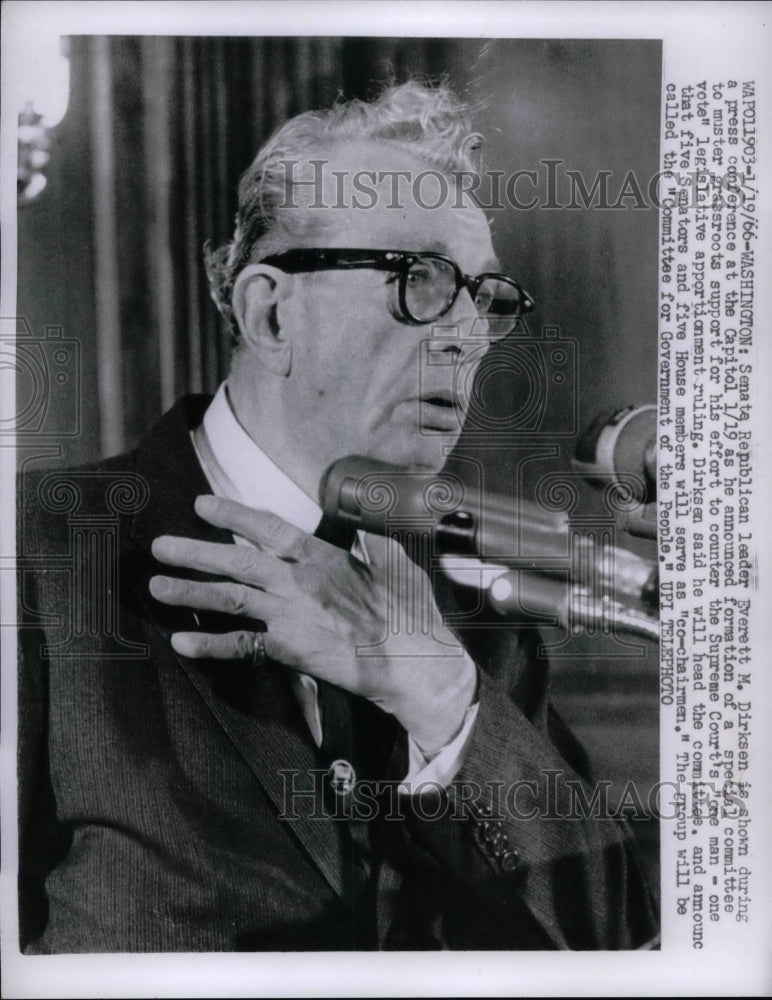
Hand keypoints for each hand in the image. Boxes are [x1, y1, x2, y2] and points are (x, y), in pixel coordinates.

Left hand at [149, 495, 476, 753]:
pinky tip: (181, 643)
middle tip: (159, 546)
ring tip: (156, 587)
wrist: (415, 664)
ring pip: (230, 599)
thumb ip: (368, 543)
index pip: (271, 529)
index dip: (234, 515)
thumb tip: (358, 526)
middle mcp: (300, 583)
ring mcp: (292, 617)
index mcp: (324, 558)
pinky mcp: (290, 651)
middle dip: (195, 552)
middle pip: (237, 562)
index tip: (203, 505)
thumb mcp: (395, 564)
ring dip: (190, 592)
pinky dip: (210, 645)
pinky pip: (242, 647)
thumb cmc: (410, 614)